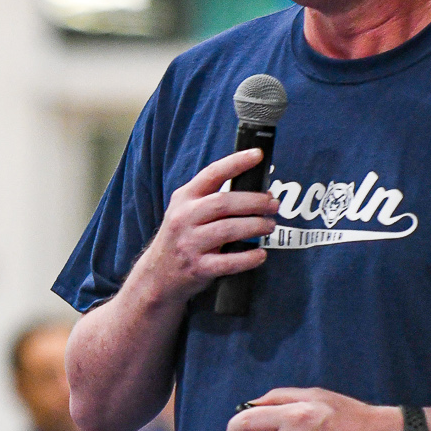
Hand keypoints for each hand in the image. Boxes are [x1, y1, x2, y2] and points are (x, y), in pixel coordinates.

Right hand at [129, 148, 278, 307]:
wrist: (157, 276)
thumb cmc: (180, 238)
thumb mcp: (185, 211)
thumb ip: (211, 198)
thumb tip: (255, 189)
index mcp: (184, 199)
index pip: (212, 174)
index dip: (236, 163)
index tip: (257, 155)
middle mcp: (184, 218)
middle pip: (225, 203)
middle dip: (255, 202)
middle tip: (273, 205)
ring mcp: (189, 243)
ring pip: (229, 230)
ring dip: (256, 226)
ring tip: (269, 226)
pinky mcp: (198, 268)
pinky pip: (229, 262)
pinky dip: (249, 258)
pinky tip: (261, 254)